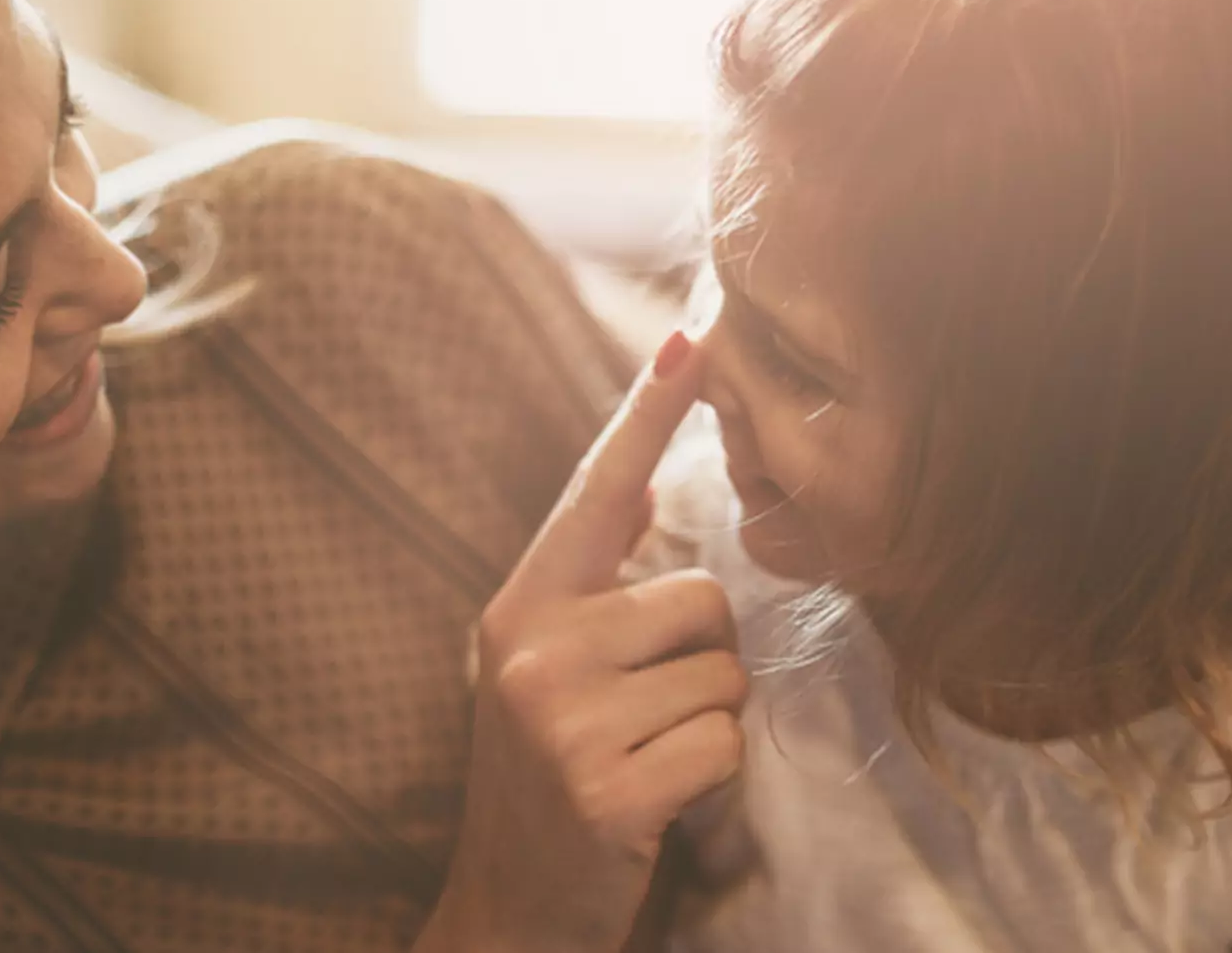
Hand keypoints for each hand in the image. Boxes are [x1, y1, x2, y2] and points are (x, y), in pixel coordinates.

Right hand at [419, 332, 745, 952]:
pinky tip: (654, 810)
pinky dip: (712, 787)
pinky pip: (725, 749)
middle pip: (701, 599)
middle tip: (645, 721)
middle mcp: (532, 648)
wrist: (506, 912)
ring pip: (723, 678)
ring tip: (644, 765)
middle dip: (702, 665)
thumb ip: (589, 587)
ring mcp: (562, 720)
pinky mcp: (603, 789)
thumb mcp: (541, 672)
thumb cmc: (543, 782)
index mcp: (521, 607)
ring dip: (707, 729)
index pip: (596, 493)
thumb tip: (640, 490)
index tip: (694, 336)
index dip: (648, 414)